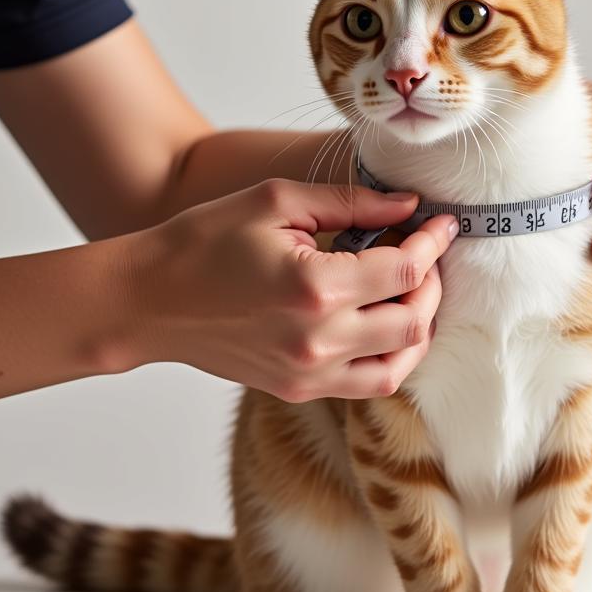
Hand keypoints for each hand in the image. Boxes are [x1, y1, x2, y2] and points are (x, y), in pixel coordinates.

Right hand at [123, 179, 457, 400]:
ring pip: (401, 361)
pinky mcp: (299, 389)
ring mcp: (310, 373)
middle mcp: (319, 340)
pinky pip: (368, 383)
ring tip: (412, 291)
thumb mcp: (277, 202)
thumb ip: (352, 203)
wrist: (149, 301)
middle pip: (413, 319)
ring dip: (419, 324)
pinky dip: (392, 356)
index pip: (404, 271)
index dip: (433, 244)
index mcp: (315, 286)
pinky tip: (385, 324)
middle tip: (426, 253)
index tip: (443, 223)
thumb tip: (408, 205)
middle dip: (433, 282)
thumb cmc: (205, 240)